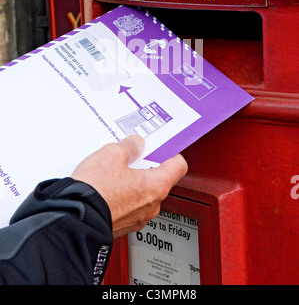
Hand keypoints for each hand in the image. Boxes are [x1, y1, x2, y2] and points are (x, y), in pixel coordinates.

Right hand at [72, 136, 187, 237]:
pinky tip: (107, 187)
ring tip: (113, 172)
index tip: (161, 147)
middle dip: (146, 167)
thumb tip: (136, 144)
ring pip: (143, 194)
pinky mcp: (123, 225)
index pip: (178, 166)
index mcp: (156, 186)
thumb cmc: (95, 191)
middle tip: (132, 156)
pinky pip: (129, 206)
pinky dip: (122, 196)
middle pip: (159, 180)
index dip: (170, 153)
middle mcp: (152, 206)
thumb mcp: (112, 154)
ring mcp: (138, 218)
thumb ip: (130, 146)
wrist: (74, 219)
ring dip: (132, 182)